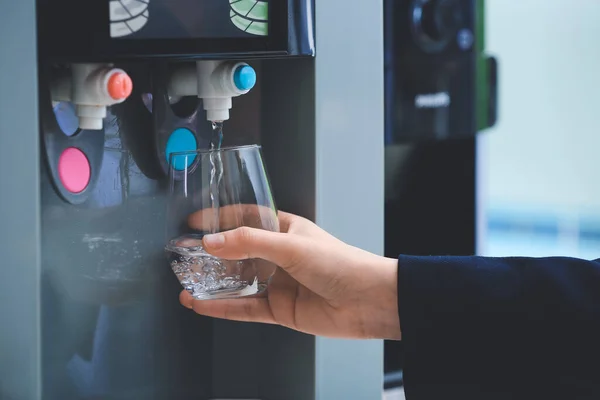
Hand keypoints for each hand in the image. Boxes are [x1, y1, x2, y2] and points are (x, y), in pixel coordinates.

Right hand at [180, 210, 400, 339]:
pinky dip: (222, 307)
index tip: (194, 221)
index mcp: (285, 230)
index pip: (246, 218)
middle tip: (182, 256)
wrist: (368, 301)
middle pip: (236, 253)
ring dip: (211, 283)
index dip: (219, 218)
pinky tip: (201, 304)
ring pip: (237, 282)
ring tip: (184, 282)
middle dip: (210, 255)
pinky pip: (244, 308)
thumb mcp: (291, 245)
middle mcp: (279, 255)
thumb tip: (211, 242)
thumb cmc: (339, 263)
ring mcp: (278, 283)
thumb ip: (250, 243)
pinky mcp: (279, 309)